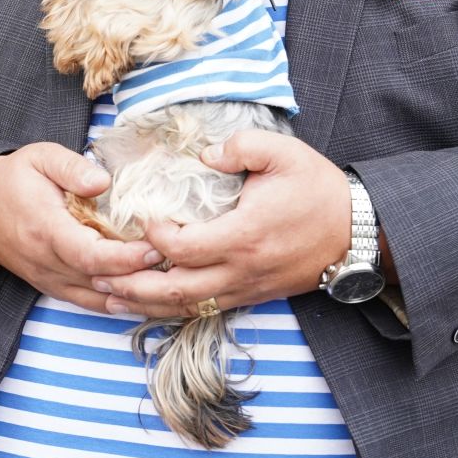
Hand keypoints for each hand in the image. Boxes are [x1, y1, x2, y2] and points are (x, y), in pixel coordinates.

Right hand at [0, 142, 161, 313]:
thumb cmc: (13, 179)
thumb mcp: (40, 157)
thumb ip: (72, 166)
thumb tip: (104, 181)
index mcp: (45, 229)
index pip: (90, 255)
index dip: (126, 258)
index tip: (158, 247)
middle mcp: (47, 263)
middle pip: (101, 283)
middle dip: (142, 279)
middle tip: (180, 267)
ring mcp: (50, 279)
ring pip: (100, 300)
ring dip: (136, 297)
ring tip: (173, 286)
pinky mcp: (54, 287)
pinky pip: (91, 304)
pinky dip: (121, 304)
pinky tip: (148, 298)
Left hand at [92, 129, 350, 317]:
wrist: (360, 232)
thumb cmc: (319, 189)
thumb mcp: (284, 153)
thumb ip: (239, 147)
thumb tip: (203, 154)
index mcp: (244, 235)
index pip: (183, 248)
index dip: (153, 236)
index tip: (140, 217)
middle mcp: (241, 270)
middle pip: (176, 290)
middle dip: (132, 286)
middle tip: (96, 274)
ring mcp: (247, 288)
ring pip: (188, 308)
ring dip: (146, 305)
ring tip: (109, 298)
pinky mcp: (253, 295)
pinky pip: (206, 310)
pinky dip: (174, 310)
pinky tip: (149, 306)